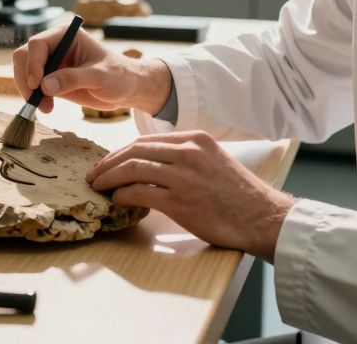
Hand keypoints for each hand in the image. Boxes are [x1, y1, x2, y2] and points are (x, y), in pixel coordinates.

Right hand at [11, 23, 170, 114]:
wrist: (126, 89)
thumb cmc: (119, 75)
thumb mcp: (100, 76)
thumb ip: (73, 78)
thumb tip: (45, 86)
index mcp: (66, 35)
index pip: (38, 44)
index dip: (33, 63)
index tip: (37, 84)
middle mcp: (54, 46)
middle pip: (24, 56)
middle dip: (26, 79)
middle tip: (36, 100)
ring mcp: (51, 63)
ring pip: (24, 72)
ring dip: (29, 91)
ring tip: (46, 107)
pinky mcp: (50, 80)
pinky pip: (31, 87)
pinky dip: (34, 98)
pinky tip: (47, 108)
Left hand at [87, 130, 296, 261]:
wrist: (263, 217)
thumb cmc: (238, 195)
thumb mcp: (212, 161)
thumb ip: (184, 157)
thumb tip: (150, 165)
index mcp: (195, 139)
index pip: (146, 140)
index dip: (120, 151)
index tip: (108, 162)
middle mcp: (188, 152)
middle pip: (134, 150)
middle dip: (108, 163)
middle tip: (94, 175)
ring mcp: (183, 176)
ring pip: (132, 168)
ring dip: (108, 178)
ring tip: (98, 187)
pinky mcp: (180, 201)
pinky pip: (139, 192)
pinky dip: (122, 195)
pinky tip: (117, 200)